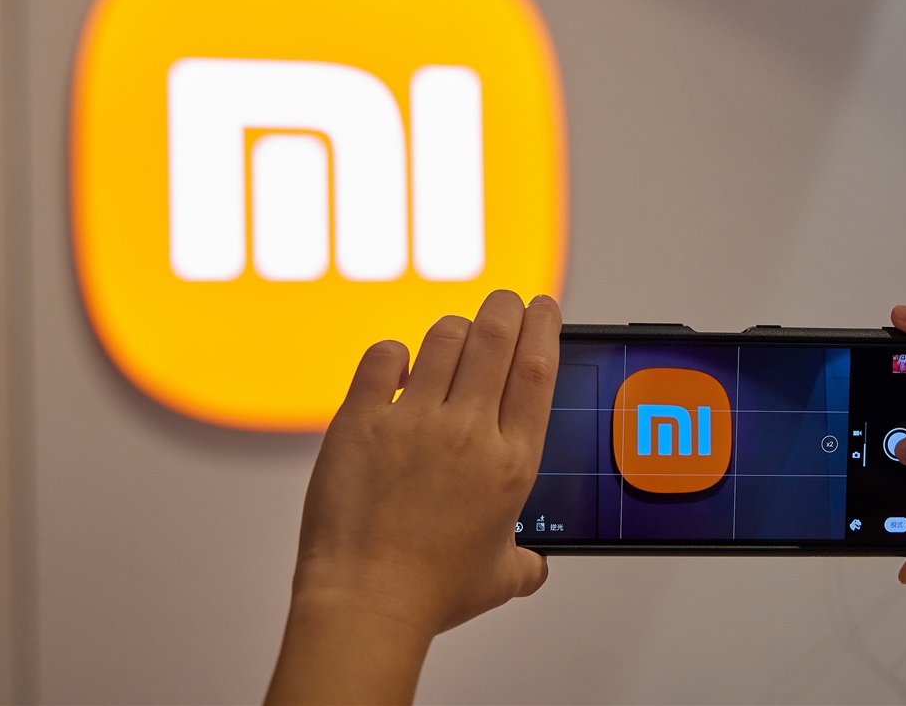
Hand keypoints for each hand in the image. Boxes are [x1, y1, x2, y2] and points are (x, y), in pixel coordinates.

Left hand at [267, 290, 560, 704]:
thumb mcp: (500, 578)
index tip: (543, 308)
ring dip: (454, 328)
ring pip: (443, 340)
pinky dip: (394, 352)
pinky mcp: (362, 421)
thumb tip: (534, 566)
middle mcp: (468, 432)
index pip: (537, 370)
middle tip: (505, 302)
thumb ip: (525, 562)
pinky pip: (383, 359)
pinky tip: (397, 362)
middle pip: (496, 338)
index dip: (543, 327)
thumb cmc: (430, 592)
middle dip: (505, 308)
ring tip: (455, 333)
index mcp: (511, 463)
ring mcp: (413, 422)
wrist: (366, 602)